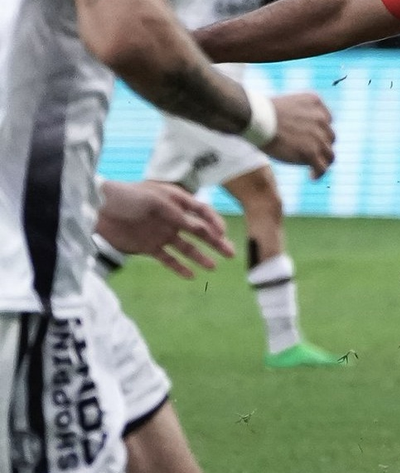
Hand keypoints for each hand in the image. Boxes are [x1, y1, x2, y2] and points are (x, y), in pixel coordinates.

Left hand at [96, 180, 234, 278]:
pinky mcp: (147, 247)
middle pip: (198, 231)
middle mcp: (171, 217)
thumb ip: (178, 215)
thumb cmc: (126, 197)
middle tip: (231, 253)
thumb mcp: (155, 201)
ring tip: (213, 267)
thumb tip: (201, 228)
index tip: (222, 234)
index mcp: (175, 201)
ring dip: (200, 256)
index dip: (214, 222)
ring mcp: (160, 233)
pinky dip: (179, 267)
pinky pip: (167, 259)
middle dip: (215, 242)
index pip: (201, 211)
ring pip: (186, 247)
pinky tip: (190, 275)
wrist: (95, 210)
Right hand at [262, 92, 335, 178]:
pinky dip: (318, 173)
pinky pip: (322, 167)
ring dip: (323, 162)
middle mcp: (321, 118)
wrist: (255, 119)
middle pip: (329, 138)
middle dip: (322, 146)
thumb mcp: (286, 106)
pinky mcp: (311, 151)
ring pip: (329, 154)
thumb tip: (299, 129)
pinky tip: (311, 176)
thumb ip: (298, 114)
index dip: (320, 131)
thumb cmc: (260, 113)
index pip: (327, 120)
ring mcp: (318, 135)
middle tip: (312, 155)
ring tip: (315, 168)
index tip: (312, 139)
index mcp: (315, 102)